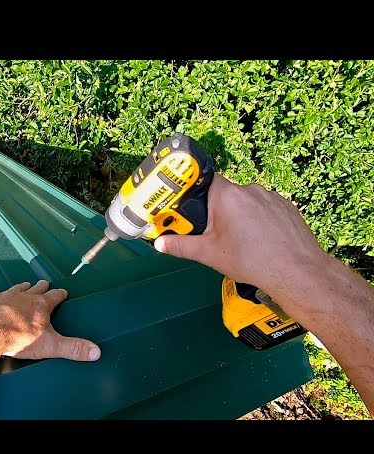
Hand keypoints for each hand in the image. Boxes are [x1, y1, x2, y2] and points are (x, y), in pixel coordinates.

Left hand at [0, 280, 100, 361]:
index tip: (63, 292)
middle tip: (45, 284)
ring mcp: (6, 296)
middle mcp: (25, 296)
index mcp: (41, 305)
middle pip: (36, 288)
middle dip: (42, 287)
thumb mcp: (51, 346)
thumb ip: (73, 348)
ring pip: (17, 288)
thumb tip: (97, 351)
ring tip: (25, 285)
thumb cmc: (20, 339)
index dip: (60, 294)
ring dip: (22, 287)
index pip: (55, 296)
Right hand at [154, 173, 328, 293]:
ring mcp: (271, 196)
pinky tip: (260, 240)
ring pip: (246, 202)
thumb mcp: (209, 254)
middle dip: (218, 211)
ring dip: (240, 215)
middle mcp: (249, 189)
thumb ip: (181, 245)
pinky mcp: (286, 207)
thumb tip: (160, 243)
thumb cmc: (250, 260)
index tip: (192, 210)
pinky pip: (265, 208)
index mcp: (227, 195)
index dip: (196, 195)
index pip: (205, 181)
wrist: (295, 270)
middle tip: (215, 233)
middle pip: (225, 194)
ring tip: (240, 240)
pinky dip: (259, 220)